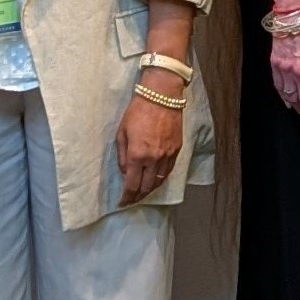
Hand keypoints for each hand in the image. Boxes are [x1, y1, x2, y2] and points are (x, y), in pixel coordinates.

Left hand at [115, 73, 185, 202]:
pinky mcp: (177, 150)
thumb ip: (122, 156)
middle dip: (138, 196)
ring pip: (159, 181)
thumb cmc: (137, 111)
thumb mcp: (121, 133)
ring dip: (150, 189)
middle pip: (146, 187)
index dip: (127, 197)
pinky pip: (168, 170)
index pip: (132, 185)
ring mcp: (168, 155)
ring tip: (143, 192)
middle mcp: (153, 159)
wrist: (161, 96)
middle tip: (132, 199)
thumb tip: (125, 172)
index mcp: (137, 155)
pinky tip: (155, 179)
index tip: (122, 203)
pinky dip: (160, 178)